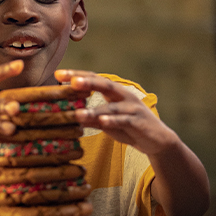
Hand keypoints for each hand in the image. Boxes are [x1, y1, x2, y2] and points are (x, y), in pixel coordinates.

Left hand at [54, 69, 174, 154]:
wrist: (157, 141)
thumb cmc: (129, 128)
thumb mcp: (107, 122)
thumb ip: (91, 117)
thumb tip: (69, 114)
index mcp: (115, 92)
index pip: (95, 79)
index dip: (77, 75)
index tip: (58, 74)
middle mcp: (124, 96)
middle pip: (105, 84)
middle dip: (88, 82)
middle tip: (72, 81)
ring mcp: (133, 108)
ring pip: (112, 107)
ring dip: (94, 110)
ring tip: (78, 113)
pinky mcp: (139, 122)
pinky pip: (124, 120)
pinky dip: (113, 120)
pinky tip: (102, 121)